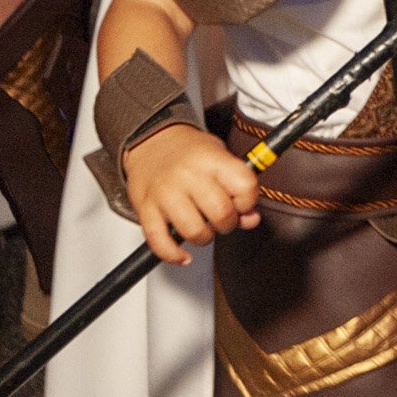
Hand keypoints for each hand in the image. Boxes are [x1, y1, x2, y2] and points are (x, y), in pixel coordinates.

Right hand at [120, 122, 258, 264]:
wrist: (151, 141)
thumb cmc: (191, 153)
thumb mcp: (222, 159)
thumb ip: (240, 188)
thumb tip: (250, 219)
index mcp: (212, 160)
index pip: (245, 186)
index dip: (249, 201)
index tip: (242, 202)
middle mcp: (188, 175)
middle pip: (222, 213)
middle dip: (228, 223)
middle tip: (222, 218)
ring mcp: (165, 193)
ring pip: (194, 232)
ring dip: (204, 238)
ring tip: (203, 228)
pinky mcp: (145, 210)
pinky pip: (160, 243)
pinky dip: (174, 255)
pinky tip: (183, 255)